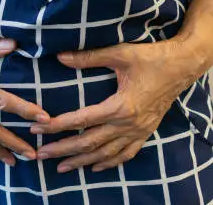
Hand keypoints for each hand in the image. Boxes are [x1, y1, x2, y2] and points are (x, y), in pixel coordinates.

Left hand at [30, 37, 207, 172]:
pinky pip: (126, 154)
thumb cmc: (152, 58)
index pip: (80, 120)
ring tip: (62, 168)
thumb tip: (60, 57)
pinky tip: (95, 167)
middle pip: (89, 142)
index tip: (37, 128)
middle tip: (41, 154)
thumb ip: (88, 58)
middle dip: (63, 150)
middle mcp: (128, 124)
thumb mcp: (120, 54)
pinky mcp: (146, 132)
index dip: (56, 126)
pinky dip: (110, 162)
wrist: (184, 65)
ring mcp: (138, 131)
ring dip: (82, 161)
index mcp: (120, 106)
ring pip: (106, 153)